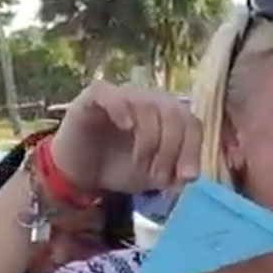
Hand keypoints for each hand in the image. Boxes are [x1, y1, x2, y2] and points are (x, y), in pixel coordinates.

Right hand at [50, 81, 201, 193]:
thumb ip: (174, 174)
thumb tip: (189, 175)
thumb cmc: (119, 169)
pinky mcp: (93, 98)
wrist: (80, 175)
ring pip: (147, 106)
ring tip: (140, 164)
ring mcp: (122, 96)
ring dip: (149, 141)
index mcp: (167, 117)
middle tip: (159, 176)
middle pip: (173, 112)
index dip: (192, 150)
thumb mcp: (153, 176)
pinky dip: (122, 109)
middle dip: (171, 148)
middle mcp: (148, 101)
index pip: (191, 123)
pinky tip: (126, 127)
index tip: (186, 178)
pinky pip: (111, 94)